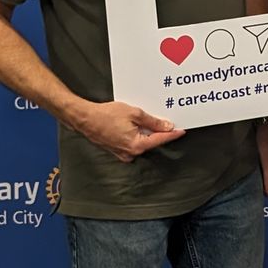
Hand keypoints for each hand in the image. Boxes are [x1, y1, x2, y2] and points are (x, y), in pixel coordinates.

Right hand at [68, 100, 184, 161]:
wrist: (85, 119)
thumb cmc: (106, 115)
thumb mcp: (134, 113)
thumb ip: (152, 121)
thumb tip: (166, 126)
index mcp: (137, 145)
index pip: (160, 140)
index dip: (172, 134)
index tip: (182, 130)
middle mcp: (131, 153)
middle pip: (151, 142)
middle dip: (158, 132)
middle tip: (167, 121)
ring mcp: (123, 154)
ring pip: (142, 143)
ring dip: (146, 133)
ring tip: (148, 120)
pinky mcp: (117, 151)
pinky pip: (132, 143)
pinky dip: (137, 135)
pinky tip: (136, 125)